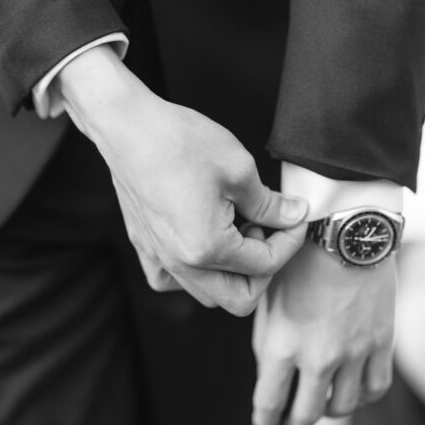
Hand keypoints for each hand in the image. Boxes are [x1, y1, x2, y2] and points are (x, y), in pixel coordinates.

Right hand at [59, 46, 307, 314]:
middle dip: (264, 269)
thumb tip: (294, 216)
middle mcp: (180, 264)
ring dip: (233, 273)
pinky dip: (197, 273)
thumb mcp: (239, 169)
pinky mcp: (144, 246)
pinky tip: (206, 241)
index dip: (290, 240)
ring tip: (240, 230)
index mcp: (207, 248)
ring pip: (208, 294)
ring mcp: (158, 257)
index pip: (265, 265)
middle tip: (271, 232)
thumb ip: (270, 204)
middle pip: (239, 298)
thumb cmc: (178, 141)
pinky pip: (174, 280)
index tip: (297, 217)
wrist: (128, 126)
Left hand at [251, 235, 395, 424]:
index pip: (269, 403)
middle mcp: (317, 357)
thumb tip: (270, 372)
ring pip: (342, 407)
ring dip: (329, 410)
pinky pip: (375, 388)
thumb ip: (267, 339)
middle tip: (292, 420)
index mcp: (280, 345)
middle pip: (305, 415)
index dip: (265, 420)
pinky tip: (354, 387)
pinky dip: (364, 394)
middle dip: (294, 422)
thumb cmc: (299, 256)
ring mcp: (353, 353)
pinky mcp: (381, 342)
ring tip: (324, 403)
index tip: (265, 424)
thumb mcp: (268, 296)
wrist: (344, 228)